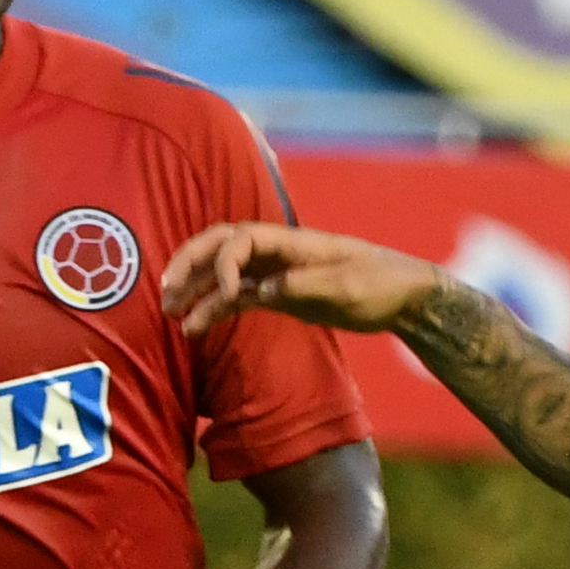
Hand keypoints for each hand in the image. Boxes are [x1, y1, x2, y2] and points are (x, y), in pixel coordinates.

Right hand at [165, 220, 439, 336]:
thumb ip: (302, 286)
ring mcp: (276, 272)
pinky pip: (238, 298)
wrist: (404, 297)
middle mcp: (278, 252)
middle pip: (221, 246)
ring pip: (224, 273)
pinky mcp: (280, 294)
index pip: (243, 239)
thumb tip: (260, 292)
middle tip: (165, 287)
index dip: (225, 262)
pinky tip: (195, 328)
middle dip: (190, 262)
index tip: (228, 294)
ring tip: (169, 312)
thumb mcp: (346, 287)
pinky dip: (215, 309)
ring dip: (195, 289)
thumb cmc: (381, 284)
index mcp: (293, 242)